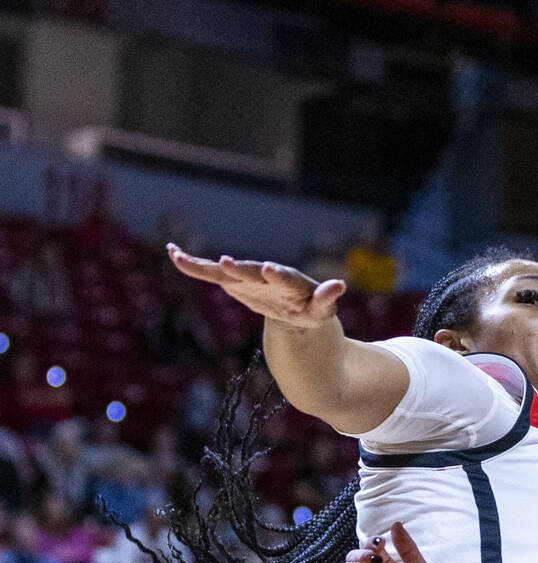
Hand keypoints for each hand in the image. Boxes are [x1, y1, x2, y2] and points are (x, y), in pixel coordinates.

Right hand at [167, 243, 344, 328]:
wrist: (295, 307)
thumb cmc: (311, 309)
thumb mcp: (322, 310)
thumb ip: (327, 299)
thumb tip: (339, 284)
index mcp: (292, 283)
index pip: (286, 278)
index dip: (277, 275)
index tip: (268, 269)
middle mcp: (268, 275)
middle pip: (253, 272)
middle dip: (241, 270)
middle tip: (227, 263)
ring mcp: (249, 278)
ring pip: (228, 271)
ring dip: (209, 266)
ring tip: (182, 257)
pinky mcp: (234, 282)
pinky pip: (212, 274)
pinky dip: (194, 265)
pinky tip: (173, 253)